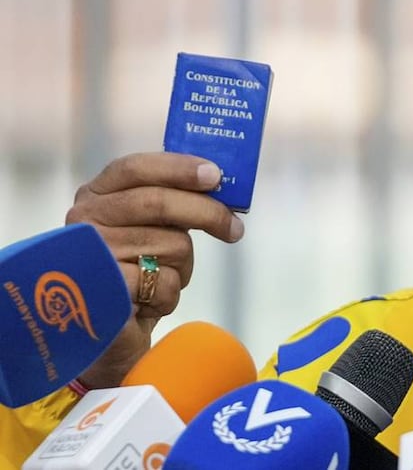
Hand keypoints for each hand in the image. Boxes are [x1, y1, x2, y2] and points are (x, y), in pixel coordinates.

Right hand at [65, 152, 244, 387]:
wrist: (107, 338)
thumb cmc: (136, 276)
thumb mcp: (152, 230)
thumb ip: (173, 203)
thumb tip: (221, 186)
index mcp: (95, 196)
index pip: (135, 168)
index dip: (178, 168)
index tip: (215, 176)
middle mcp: (84, 220)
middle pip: (158, 203)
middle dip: (207, 214)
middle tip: (235, 229)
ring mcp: (89, 254)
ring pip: (170, 244)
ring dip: (183, 267)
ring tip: (162, 280)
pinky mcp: (103, 289)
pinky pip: (165, 281)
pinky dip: (171, 295)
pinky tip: (150, 303)